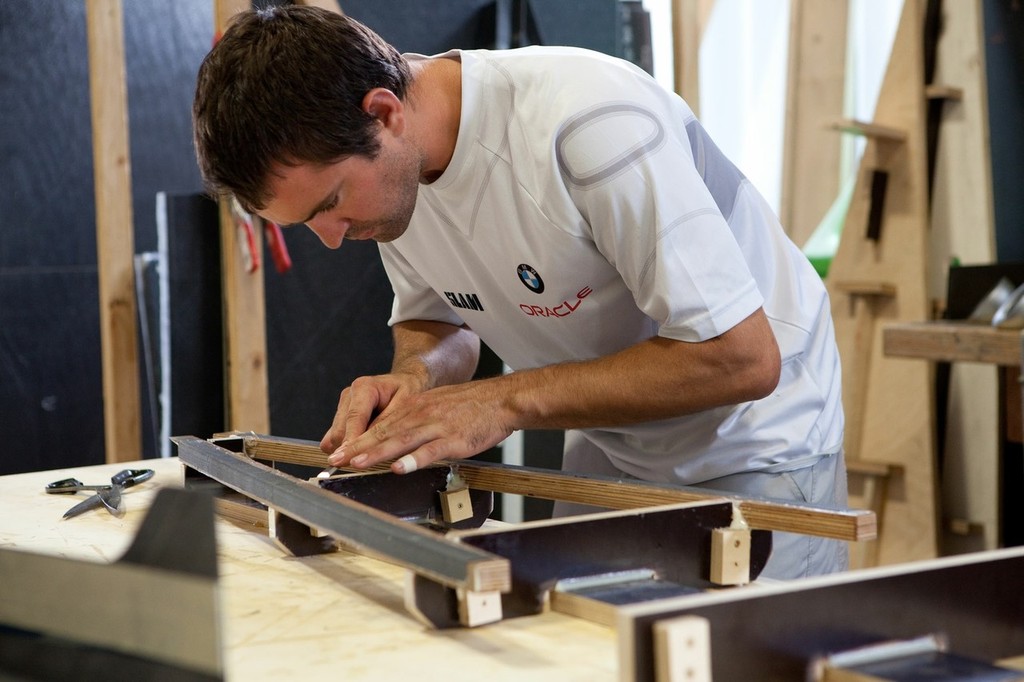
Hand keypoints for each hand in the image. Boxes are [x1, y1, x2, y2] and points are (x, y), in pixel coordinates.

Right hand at [319, 372, 423, 455]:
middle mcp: (350, 396)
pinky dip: (345, 448)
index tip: (351, 459)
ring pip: (334, 437)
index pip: (354, 417)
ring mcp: (343, 407)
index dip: (352, 441)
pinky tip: (360, 453)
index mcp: (365, 388)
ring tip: (364, 460)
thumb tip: (372, 445)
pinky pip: (334, 439)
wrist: (405, 384)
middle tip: (360, 466)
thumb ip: (387, 424)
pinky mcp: (340, 417)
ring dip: (346, 450)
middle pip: (339, 431)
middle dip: (348, 450)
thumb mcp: (406, 404)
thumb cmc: (408, 392)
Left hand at [324, 379, 514, 473]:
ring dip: (377, 452)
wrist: (501, 399)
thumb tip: (395, 440)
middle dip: (358, 447)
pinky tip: (399, 468)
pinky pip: (431, 451)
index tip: (338, 453)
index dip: (357, 440)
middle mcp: (421, 415)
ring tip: (357, 463)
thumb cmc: (471, 407)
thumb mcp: (436, 406)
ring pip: (402, 440)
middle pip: (384, 432)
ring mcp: (437, 427)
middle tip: (336, 460)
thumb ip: (415, 422)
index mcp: (415, 408)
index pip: (380, 425)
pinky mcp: (454, 439)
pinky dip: (414, 460)